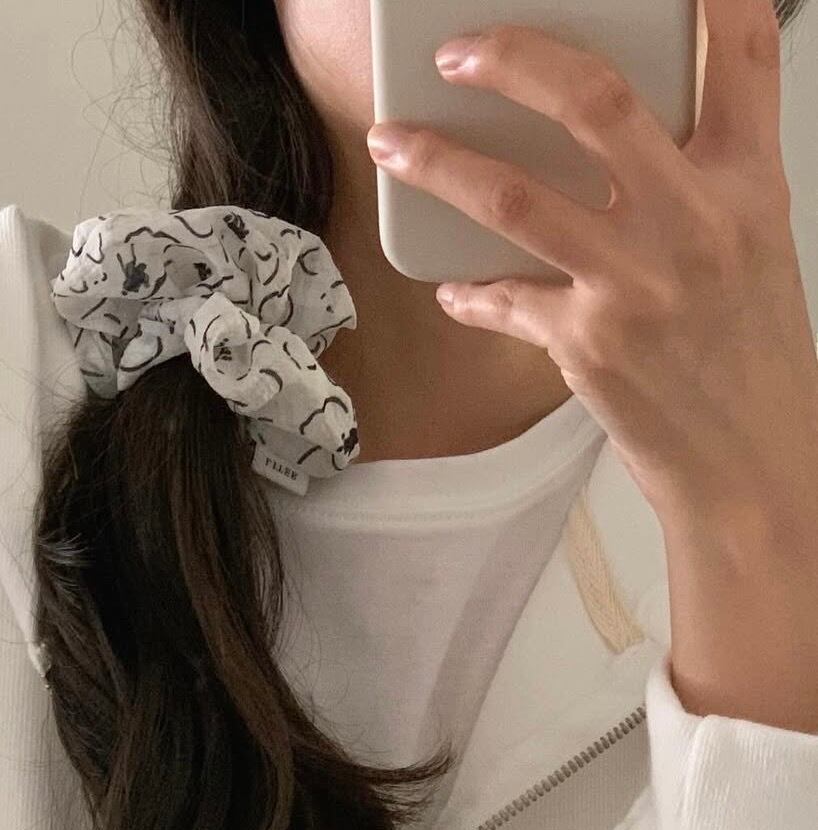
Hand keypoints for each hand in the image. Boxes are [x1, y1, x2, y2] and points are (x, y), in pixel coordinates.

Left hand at [365, 0, 817, 541]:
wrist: (750, 463)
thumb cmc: (749, 356)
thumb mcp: (751, 249)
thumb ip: (698, 184)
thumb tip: (622, 142)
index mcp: (747, 186)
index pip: (743, 55)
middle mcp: (693, 222)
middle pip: (594, 100)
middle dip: (514, 58)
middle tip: (457, 51)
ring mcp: (635, 283)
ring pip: (514, 195)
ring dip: (439, 162)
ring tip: (393, 142)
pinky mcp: (588, 344)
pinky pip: (504, 300)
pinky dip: (470, 291)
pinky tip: (453, 288)